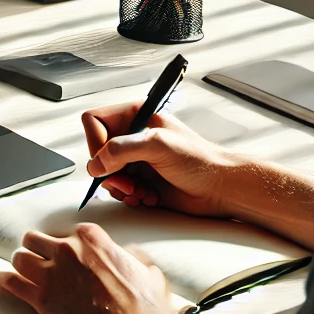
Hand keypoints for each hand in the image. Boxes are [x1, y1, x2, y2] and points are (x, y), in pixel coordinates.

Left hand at [0, 222, 174, 313]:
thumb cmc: (143, 310)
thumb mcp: (149, 274)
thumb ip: (134, 259)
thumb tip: (131, 257)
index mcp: (93, 240)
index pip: (70, 231)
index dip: (69, 244)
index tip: (67, 251)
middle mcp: (68, 250)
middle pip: (37, 239)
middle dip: (37, 248)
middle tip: (38, 257)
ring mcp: (51, 273)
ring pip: (21, 258)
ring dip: (21, 264)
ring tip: (21, 269)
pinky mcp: (40, 298)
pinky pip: (11, 283)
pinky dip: (2, 280)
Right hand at [79, 102, 313, 249]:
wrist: (219, 188)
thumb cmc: (200, 160)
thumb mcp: (160, 145)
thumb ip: (124, 148)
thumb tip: (97, 162)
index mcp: (136, 116)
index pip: (94, 121)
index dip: (95, 142)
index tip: (107, 160)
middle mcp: (132, 136)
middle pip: (96, 151)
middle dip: (110, 172)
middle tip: (128, 182)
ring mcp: (135, 159)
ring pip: (104, 174)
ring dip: (120, 188)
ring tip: (141, 191)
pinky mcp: (139, 180)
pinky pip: (118, 190)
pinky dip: (130, 197)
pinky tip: (149, 197)